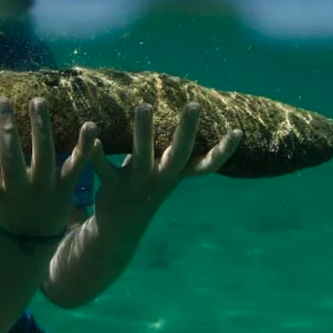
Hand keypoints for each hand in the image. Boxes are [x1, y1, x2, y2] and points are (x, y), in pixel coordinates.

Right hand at [0, 96, 97, 236]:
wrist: (33, 239)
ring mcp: (45, 189)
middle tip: (0, 101)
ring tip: (36, 100)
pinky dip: (84, 145)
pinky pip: (77, 164)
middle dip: (6, 129)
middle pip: (12, 160)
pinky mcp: (66, 187)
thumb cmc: (3, 207)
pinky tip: (90, 124)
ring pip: (44, 155)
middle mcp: (20, 192)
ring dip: (40, 126)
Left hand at [90, 102, 242, 239]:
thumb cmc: (146, 186)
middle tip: (194, 105)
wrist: (119, 228)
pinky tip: (93, 134)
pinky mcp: (113, 189)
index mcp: (176, 176)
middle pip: (179, 154)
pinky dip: (98, 154)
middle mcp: (162, 180)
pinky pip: (105, 170)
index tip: (238, 131)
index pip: (206, 165)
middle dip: (186, 130)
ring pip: (142, 156)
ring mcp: (138, 185)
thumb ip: (174, 147)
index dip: (223, 151)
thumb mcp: (164, 170)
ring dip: (144, 132)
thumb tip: (191, 113)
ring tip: (145, 106)